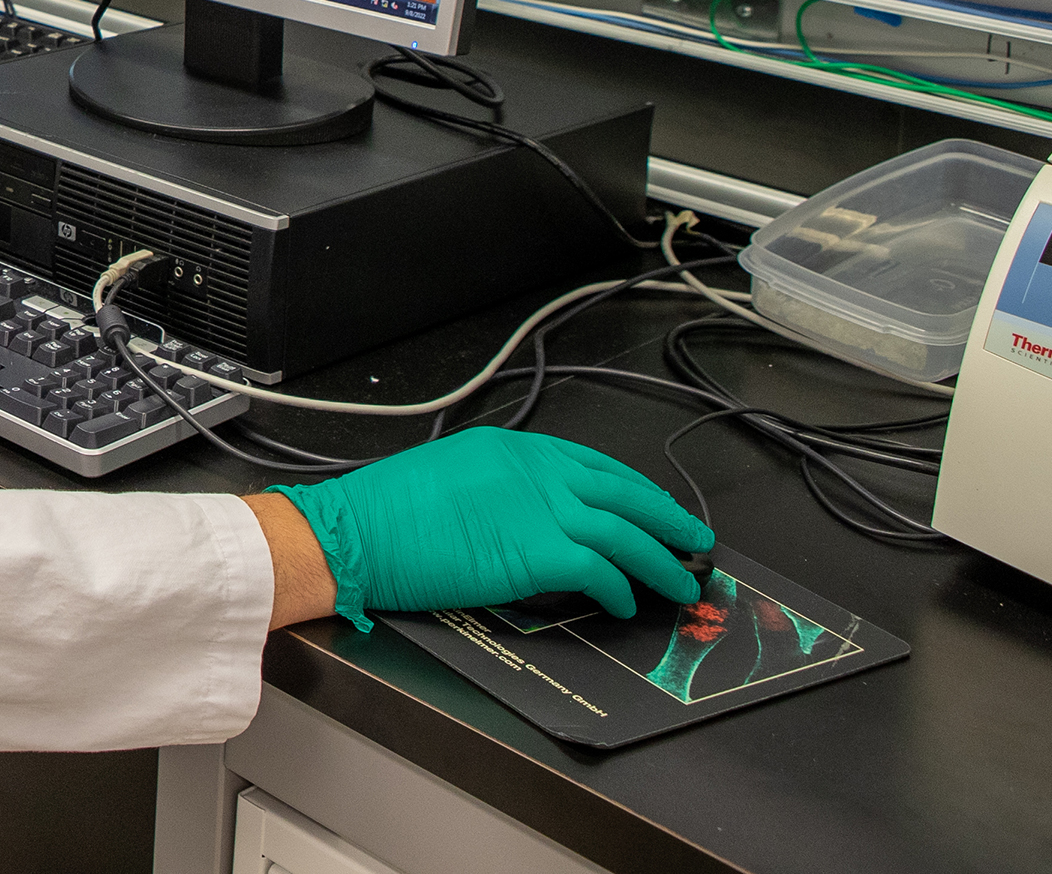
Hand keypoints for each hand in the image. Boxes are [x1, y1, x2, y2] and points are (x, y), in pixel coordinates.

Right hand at [272, 428, 713, 630]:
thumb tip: (531, 521)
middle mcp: (534, 471)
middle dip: (667, 520)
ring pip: (626, 534)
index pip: (592, 464)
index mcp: (512, 448)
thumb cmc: (385, 512)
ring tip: (680, 583)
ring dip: (660, 562)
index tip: (655, 506)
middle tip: (695, 540)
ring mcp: (540, 509)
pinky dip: (620, 589)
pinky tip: (626, 603)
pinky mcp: (539, 553)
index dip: (634, 489)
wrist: (356, 533)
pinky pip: (601, 572)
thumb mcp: (451, 477)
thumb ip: (500, 490)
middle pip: (624, 494)